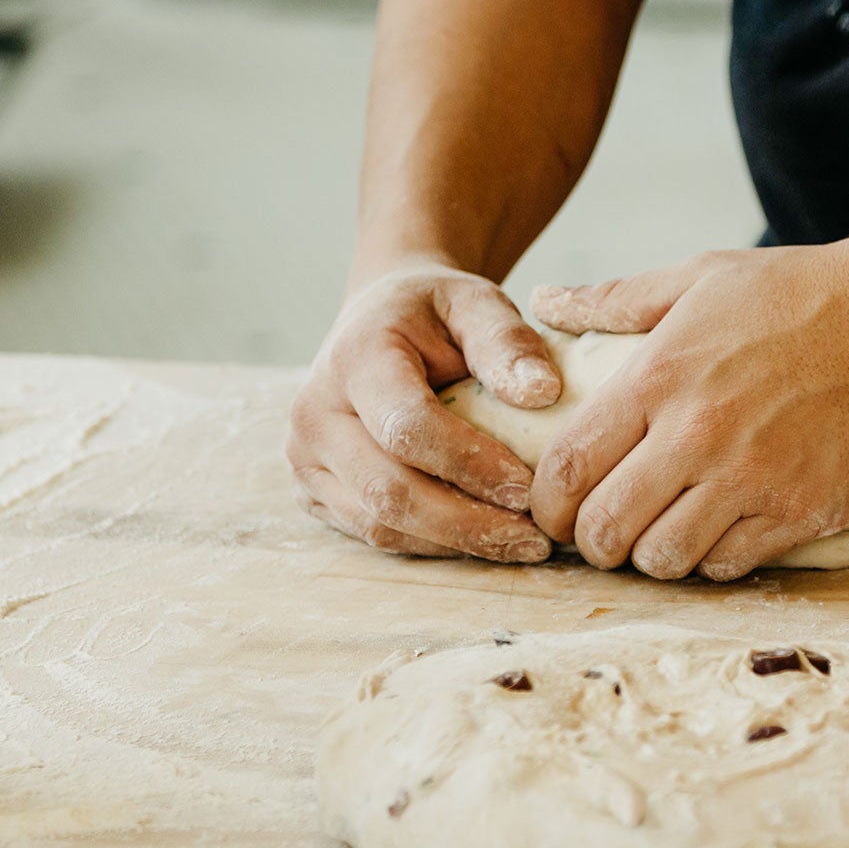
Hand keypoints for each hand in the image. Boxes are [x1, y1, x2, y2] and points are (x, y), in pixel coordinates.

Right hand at [286, 263, 563, 561]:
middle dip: (468, 523)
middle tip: (535, 538)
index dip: (469, 465)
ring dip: (454, 543)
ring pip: (379, 525)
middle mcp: (315, 413)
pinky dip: (432, 544)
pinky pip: (374, 532)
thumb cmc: (433, 312)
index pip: (407, 427)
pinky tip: (482, 539)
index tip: (528, 488)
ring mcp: (306, 458)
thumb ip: (507, 342)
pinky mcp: (313, 490)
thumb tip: (543, 393)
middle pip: (389, 491)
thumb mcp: (474, 303)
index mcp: (353, 358)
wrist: (378, 319)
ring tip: (519, 544)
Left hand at [525, 241, 848, 580]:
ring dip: (652, 554)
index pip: (568, 468)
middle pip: (605, 529)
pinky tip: (719, 530)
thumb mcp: (699, 277)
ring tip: (661, 532)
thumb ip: (614, 299)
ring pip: (663, 560)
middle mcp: (697, 437)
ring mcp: (751, 481)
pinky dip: (713, 558)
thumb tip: (544, 300)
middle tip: (604, 531)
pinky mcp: (801, 513)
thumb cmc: (801, 290)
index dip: (548, 503)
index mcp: (658, 379)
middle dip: (592, 541)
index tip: (554, 508)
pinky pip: (730, 565)